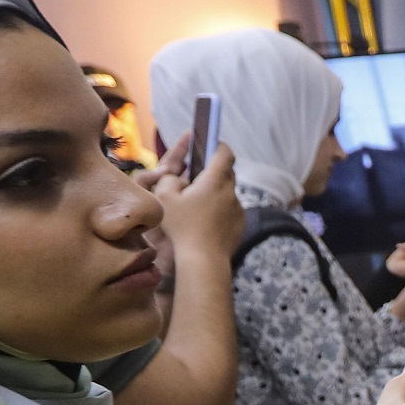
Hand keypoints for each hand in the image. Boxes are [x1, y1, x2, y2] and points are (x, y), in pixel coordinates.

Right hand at [152, 144, 244, 263]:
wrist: (203, 260)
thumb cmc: (182, 227)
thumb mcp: (164, 197)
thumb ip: (170, 179)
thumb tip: (179, 177)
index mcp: (215, 180)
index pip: (225, 153)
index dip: (217, 145)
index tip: (209, 144)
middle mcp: (231, 192)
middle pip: (226, 173)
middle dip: (212, 171)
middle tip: (195, 176)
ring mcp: (238, 209)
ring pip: (227, 193)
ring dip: (215, 193)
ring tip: (196, 203)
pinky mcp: (240, 225)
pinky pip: (229, 210)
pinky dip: (219, 210)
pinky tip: (204, 221)